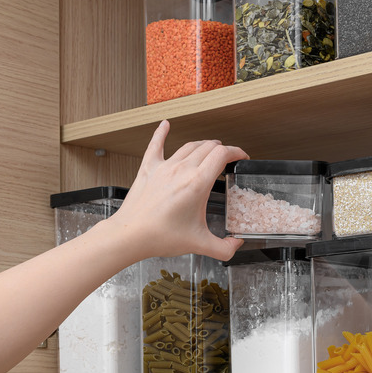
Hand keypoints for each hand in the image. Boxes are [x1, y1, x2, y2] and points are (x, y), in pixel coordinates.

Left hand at [109, 120, 247, 260]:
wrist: (130, 236)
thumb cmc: (160, 237)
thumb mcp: (199, 244)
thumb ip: (224, 248)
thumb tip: (236, 245)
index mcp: (197, 183)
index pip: (222, 155)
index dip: (236, 152)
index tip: (241, 157)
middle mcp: (182, 170)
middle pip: (208, 147)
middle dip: (222, 150)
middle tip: (227, 157)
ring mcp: (164, 167)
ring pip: (189, 146)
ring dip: (203, 145)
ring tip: (210, 148)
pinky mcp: (148, 168)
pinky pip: (156, 144)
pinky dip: (161, 132)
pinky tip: (165, 124)